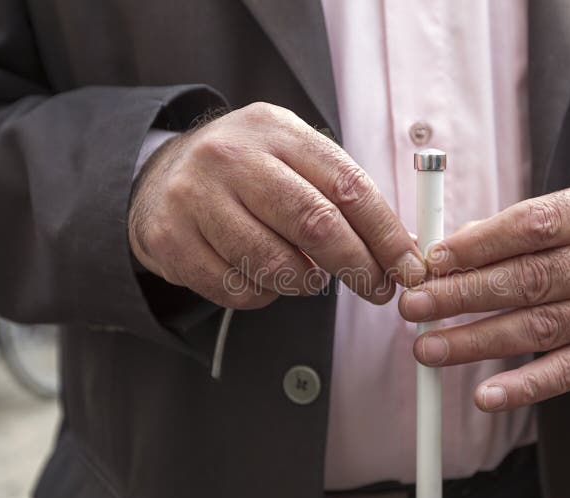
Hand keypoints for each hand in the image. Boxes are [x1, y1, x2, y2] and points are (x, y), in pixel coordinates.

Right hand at [129, 102, 424, 308]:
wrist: (161, 176)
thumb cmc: (246, 174)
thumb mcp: (294, 160)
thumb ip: (344, 196)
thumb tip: (402, 249)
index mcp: (277, 131)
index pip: (347, 186)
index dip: (385, 235)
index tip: (408, 268)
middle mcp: (232, 157)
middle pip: (315, 224)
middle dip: (358, 266)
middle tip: (377, 289)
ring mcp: (196, 197)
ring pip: (275, 265)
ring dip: (305, 284)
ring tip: (307, 277)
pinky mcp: (171, 240)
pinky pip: (238, 289)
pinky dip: (264, 294)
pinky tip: (261, 276)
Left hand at [398, 185, 569, 410]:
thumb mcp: (555, 222)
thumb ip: (498, 234)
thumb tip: (435, 257)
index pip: (534, 224)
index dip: (479, 244)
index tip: (432, 261)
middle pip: (533, 278)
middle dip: (465, 295)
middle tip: (416, 308)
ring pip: (542, 327)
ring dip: (478, 341)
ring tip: (430, 349)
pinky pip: (567, 372)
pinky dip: (523, 387)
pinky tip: (485, 396)